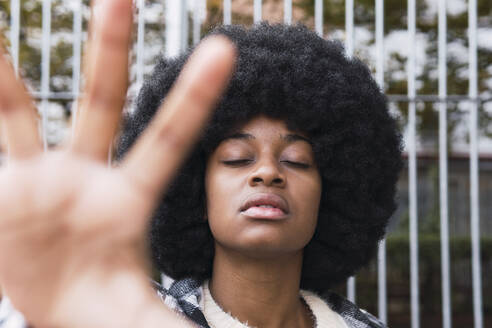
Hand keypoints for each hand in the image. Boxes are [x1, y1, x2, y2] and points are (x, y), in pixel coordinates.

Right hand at [0, 1, 234, 326]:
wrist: (58, 311)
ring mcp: (40, 178)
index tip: (224, 50)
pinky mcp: (3, 189)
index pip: (170, 137)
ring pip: (22, 111)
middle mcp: (86, 175)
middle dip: (110, 47)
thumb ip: (170, 327)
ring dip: (8, 72)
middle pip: (103, 100)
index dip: (195, 95)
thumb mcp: (140, 318)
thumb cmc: (103, 307)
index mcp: (129, 197)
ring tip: (2, 24)